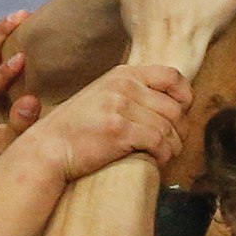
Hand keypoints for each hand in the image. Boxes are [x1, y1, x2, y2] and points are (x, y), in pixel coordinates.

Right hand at [26, 66, 191, 182]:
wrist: (48, 148)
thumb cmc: (77, 128)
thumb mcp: (103, 97)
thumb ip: (131, 93)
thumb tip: (169, 103)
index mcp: (123, 75)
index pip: (173, 76)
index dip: (186, 97)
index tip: (182, 115)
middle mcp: (124, 86)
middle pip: (175, 108)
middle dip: (181, 131)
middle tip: (173, 144)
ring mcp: (120, 107)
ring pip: (169, 128)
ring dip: (173, 146)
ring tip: (164, 155)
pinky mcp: (119, 131)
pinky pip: (158, 142)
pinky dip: (163, 155)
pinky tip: (155, 161)